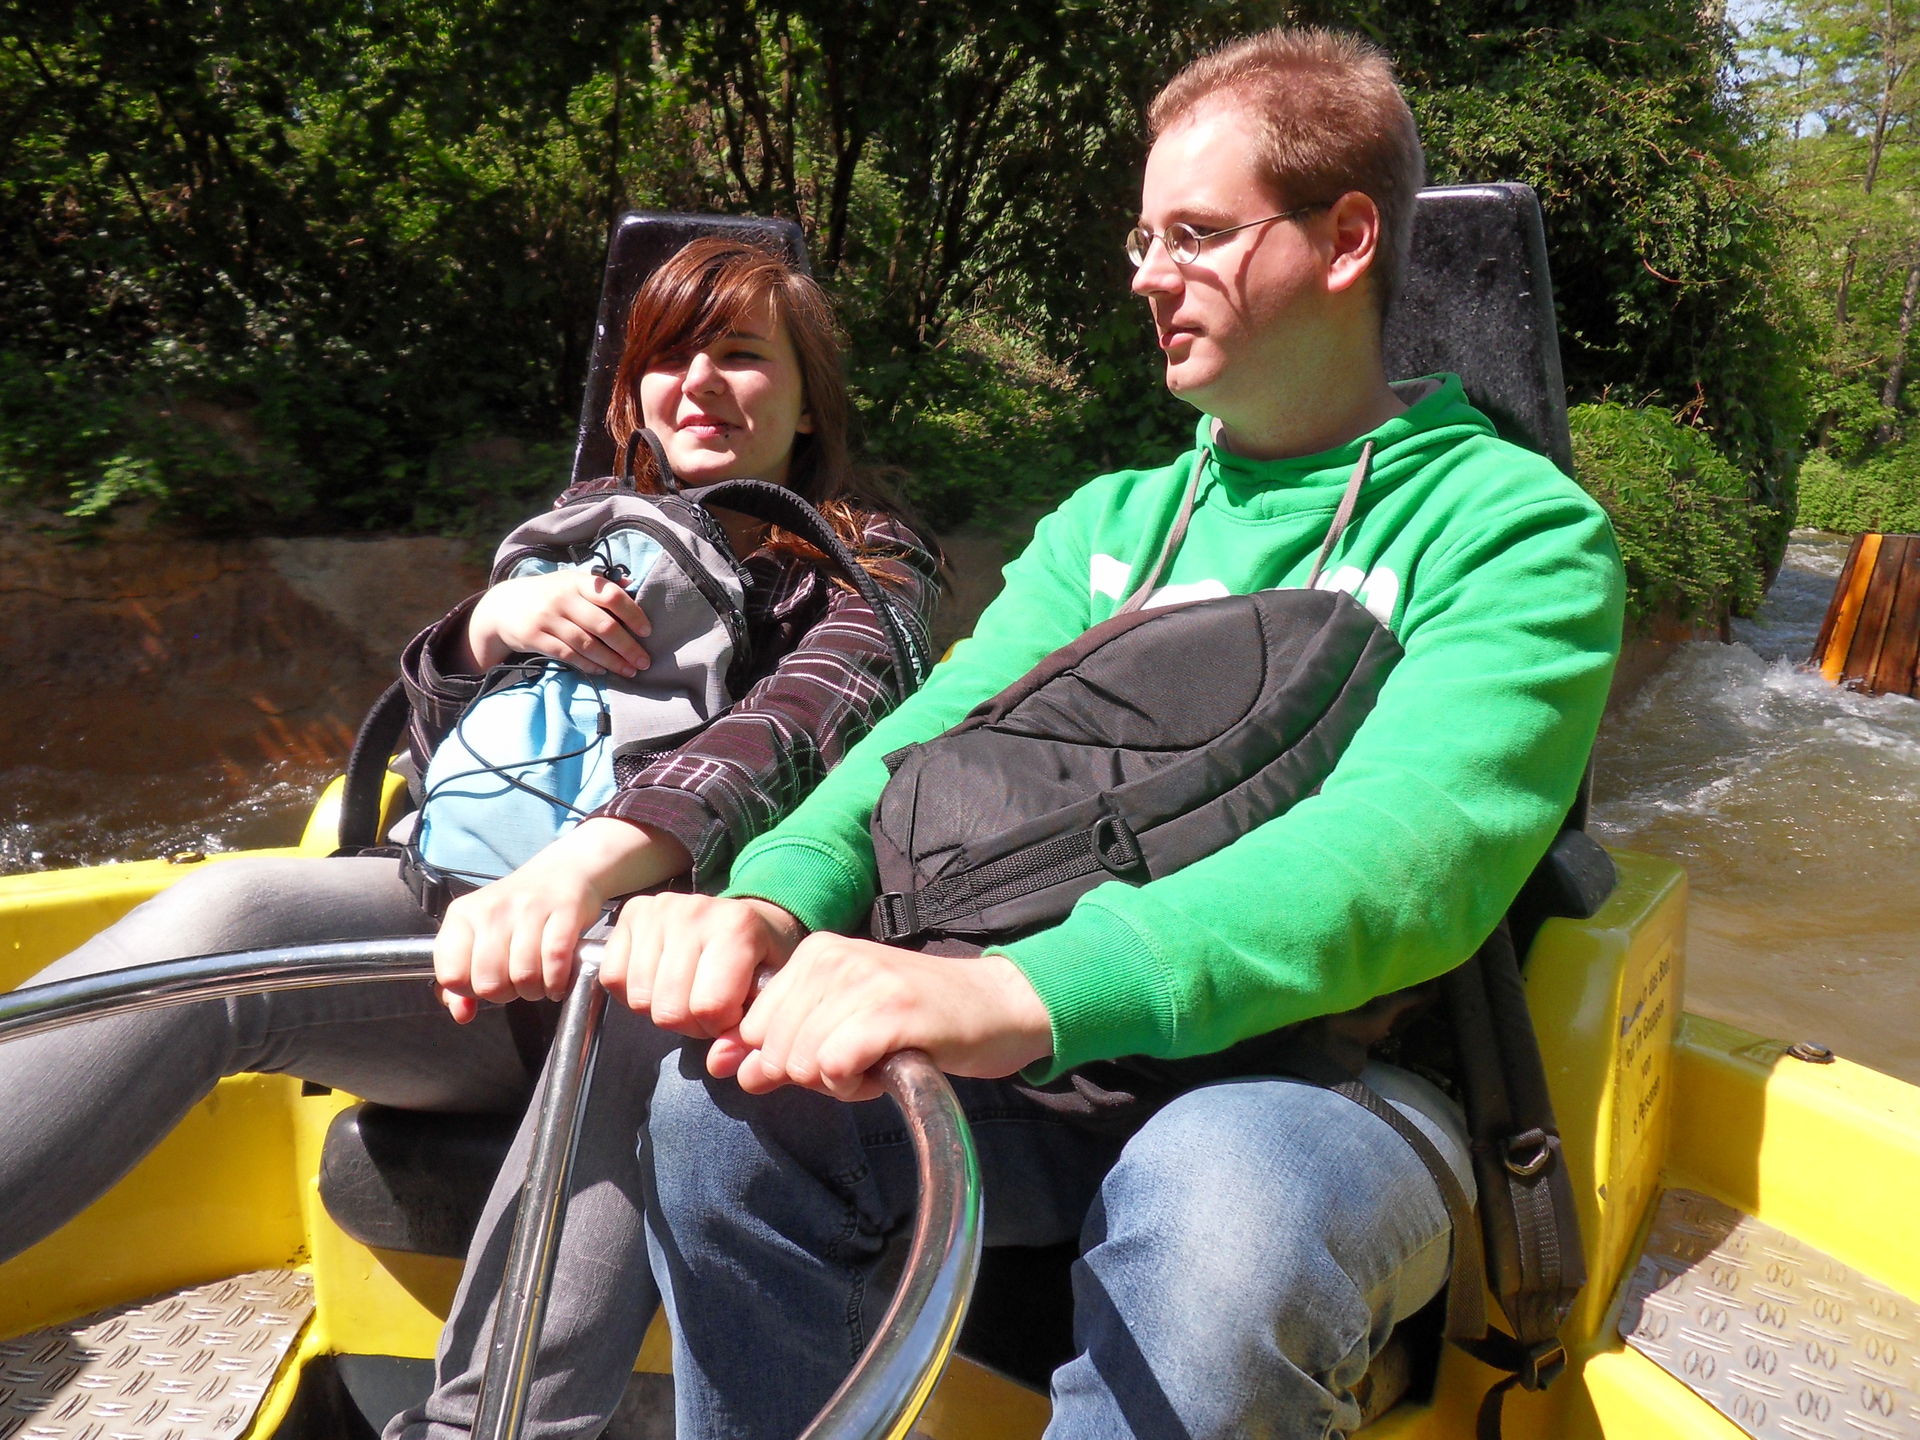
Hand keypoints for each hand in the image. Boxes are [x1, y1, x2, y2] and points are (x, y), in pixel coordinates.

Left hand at [433, 818, 690, 1022]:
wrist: (563, 872)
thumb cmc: (517, 913)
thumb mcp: (479, 938)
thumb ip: (462, 979)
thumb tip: (462, 1014)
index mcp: (462, 915)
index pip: (451, 975)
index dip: (469, 991)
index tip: (485, 983)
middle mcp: (492, 909)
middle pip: (489, 982)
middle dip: (506, 995)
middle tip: (516, 984)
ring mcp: (528, 908)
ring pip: (524, 976)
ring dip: (535, 991)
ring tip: (539, 983)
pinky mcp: (563, 910)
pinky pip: (555, 962)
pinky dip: (557, 983)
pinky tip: (558, 982)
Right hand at [465, 570, 651, 675]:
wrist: (503, 606)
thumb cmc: (550, 595)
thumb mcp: (571, 582)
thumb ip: (600, 586)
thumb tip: (632, 584)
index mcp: (577, 581)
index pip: (611, 595)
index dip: (633, 613)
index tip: (647, 631)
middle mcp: (562, 598)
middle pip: (603, 625)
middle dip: (628, 646)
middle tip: (645, 661)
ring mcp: (546, 618)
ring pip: (587, 644)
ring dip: (612, 661)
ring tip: (629, 671)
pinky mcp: (534, 638)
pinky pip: (567, 655)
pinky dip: (588, 665)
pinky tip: (602, 670)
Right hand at [599, 894, 803, 1038]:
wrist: (746, 918)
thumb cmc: (761, 959)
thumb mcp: (770, 995)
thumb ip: (749, 1035)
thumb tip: (718, 1064)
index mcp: (738, 927)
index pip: (709, 1006)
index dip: (718, 1026)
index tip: (730, 1014)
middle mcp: (695, 912)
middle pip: (669, 1009)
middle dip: (689, 1023)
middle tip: (706, 1007)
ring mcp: (658, 910)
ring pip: (640, 998)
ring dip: (661, 1009)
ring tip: (685, 993)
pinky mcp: (630, 913)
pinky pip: (613, 977)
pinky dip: (631, 992)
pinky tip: (658, 982)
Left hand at [711, 934, 1053, 1101]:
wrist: (995, 1007)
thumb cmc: (913, 1022)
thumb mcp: (838, 1025)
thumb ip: (777, 1044)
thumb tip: (723, 1066)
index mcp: (813, 953)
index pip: (752, 1027)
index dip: (786, 1057)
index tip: (834, 1050)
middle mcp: (833, 957)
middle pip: (774, 1048)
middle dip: (811, 1072)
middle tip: (861, 1058)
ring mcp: (863, 981)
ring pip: (801, 1060)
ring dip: (839, 1080)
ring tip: (878, 1060)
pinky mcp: (892, 1012)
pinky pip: (835, 1067)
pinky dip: (857, 1084)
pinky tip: (886, 1069)